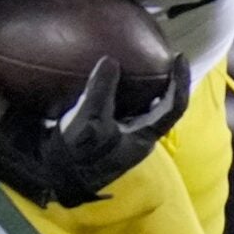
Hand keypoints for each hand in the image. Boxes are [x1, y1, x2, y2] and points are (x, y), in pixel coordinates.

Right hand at [0, 55, 187, 207]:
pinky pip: (122, 109)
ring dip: (142, 86)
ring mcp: (122, 138)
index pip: (175, 107)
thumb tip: (111, 60)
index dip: (180, 81)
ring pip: (141, 107)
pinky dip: (122, 92)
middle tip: (160, 56)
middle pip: (162, 106)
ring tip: (136, 62)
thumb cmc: (77, 155)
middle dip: (164, 81)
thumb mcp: (89, 119)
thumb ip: (101, 89)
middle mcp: (138, 138)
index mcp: (144, 137)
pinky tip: (110, 78)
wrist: (53, 177)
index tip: (178, 56)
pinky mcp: (106, 136)